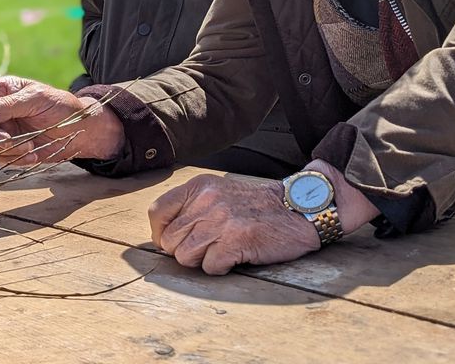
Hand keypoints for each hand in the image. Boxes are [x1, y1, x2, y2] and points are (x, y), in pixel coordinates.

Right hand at [0, 77, 123, 165]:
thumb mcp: (38, 98)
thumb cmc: (62, 107)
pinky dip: (15, 159)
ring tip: (30, 148)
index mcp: (3, 90)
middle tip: (10, 141)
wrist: (81, 132)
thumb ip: (9, 104)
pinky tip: (32, 155)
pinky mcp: (10, 149)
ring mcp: (3, 131)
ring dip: (7, 149)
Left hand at [147, 160, 379, 275]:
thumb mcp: (218, 193)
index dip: (161, 233)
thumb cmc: (256, 207)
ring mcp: (221, 220)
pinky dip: (221, 268)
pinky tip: (235, 256)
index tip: (173, 241)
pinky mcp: (235, 240)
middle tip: (208, 247)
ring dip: (202, 260)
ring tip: (223, 250)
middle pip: (169, 240)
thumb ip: (191, 207)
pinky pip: (210, 267)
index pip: (157, 212)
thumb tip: (161, 235)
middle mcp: (207, 201)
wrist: (297, 209)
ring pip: (185, 256)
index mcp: (199, 187)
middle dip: (184, 250)